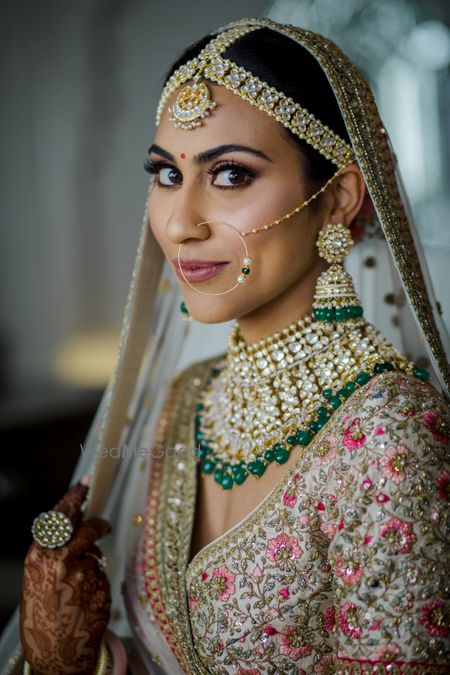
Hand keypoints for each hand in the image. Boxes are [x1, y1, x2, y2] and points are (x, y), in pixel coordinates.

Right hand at [20, 482, 110, 674]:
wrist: (54, 651)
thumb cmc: (43, 612)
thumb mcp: (38, 576)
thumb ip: (54, 550)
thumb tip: (75, 522)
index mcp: (39, 556)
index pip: (60, 516)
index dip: (74, 496)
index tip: (86, 482)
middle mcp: (60, 561)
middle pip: (84, 527)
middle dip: (95, 520)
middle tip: (103, 520)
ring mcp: (81, 573)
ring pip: (95, 550)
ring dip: (93, 556)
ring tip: (81, 577)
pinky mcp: (98, 585)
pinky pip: (101, 571)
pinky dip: (96, 578)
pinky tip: (85, 594)